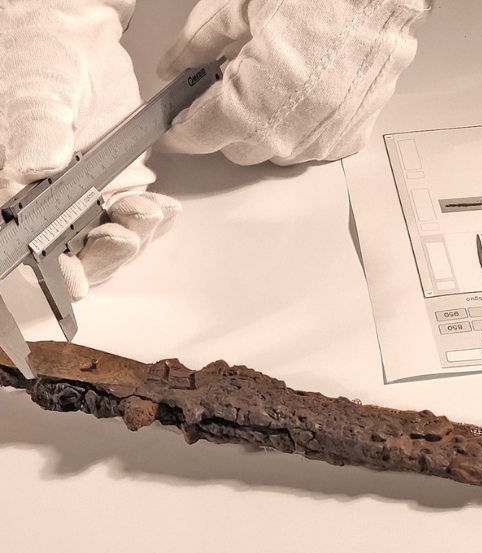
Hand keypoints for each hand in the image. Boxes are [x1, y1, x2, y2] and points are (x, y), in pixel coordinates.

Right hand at [0, 1, 180, 300]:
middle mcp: (45, 201)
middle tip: (123, 234)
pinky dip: (152, 219)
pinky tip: (162, 209)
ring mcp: (83, 197)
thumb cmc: (40, 60)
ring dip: (134, 238)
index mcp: (13, 187)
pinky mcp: (116, 186)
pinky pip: (135, 218)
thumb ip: (36, 133)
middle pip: (73, 254)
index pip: (27, 243)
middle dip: (104, 254)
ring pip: (108, 243)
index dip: (50, 269)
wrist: (76, 40)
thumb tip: (36, 167)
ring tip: (148, 213)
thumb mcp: (35, 94)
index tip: (75, 277)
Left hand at [157, 0, 430, 164]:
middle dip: (223, 126)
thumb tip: (175, 64)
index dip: (180, 131)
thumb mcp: (241, 7)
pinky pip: (311, 147)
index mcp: (247, 104)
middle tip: (227, 89)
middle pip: (235, 150)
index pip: (198, 136)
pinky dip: (299, 130)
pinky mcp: (348, 137)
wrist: (382, 2)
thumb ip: (199, 43)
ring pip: (274, 153)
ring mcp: (319, 140)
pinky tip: (304, 97)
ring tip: (272, 88)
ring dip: (263, 131)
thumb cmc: (323, 1)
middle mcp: (283, 134)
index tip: (174, 127)